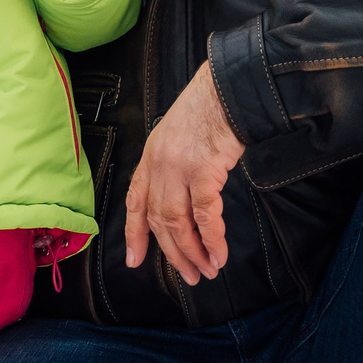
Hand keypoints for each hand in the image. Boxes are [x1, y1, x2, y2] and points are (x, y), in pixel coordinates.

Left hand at [123, 63, 246, 287]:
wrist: (228, 87)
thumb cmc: (210, 108)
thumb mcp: (179, 134)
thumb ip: (174, 163)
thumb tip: (186, 195)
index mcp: (151, 156)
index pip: (135, 201)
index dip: (134, 233)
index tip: (134, 259)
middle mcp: (159, 164)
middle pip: (158, 220)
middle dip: (172, 253)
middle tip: (187, 275)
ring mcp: (178, 168)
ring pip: (178, 223)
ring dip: (192, 252)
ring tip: (206, 271)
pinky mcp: (203, 171)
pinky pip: (204, 216)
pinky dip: (211, 239)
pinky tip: (219, 254)